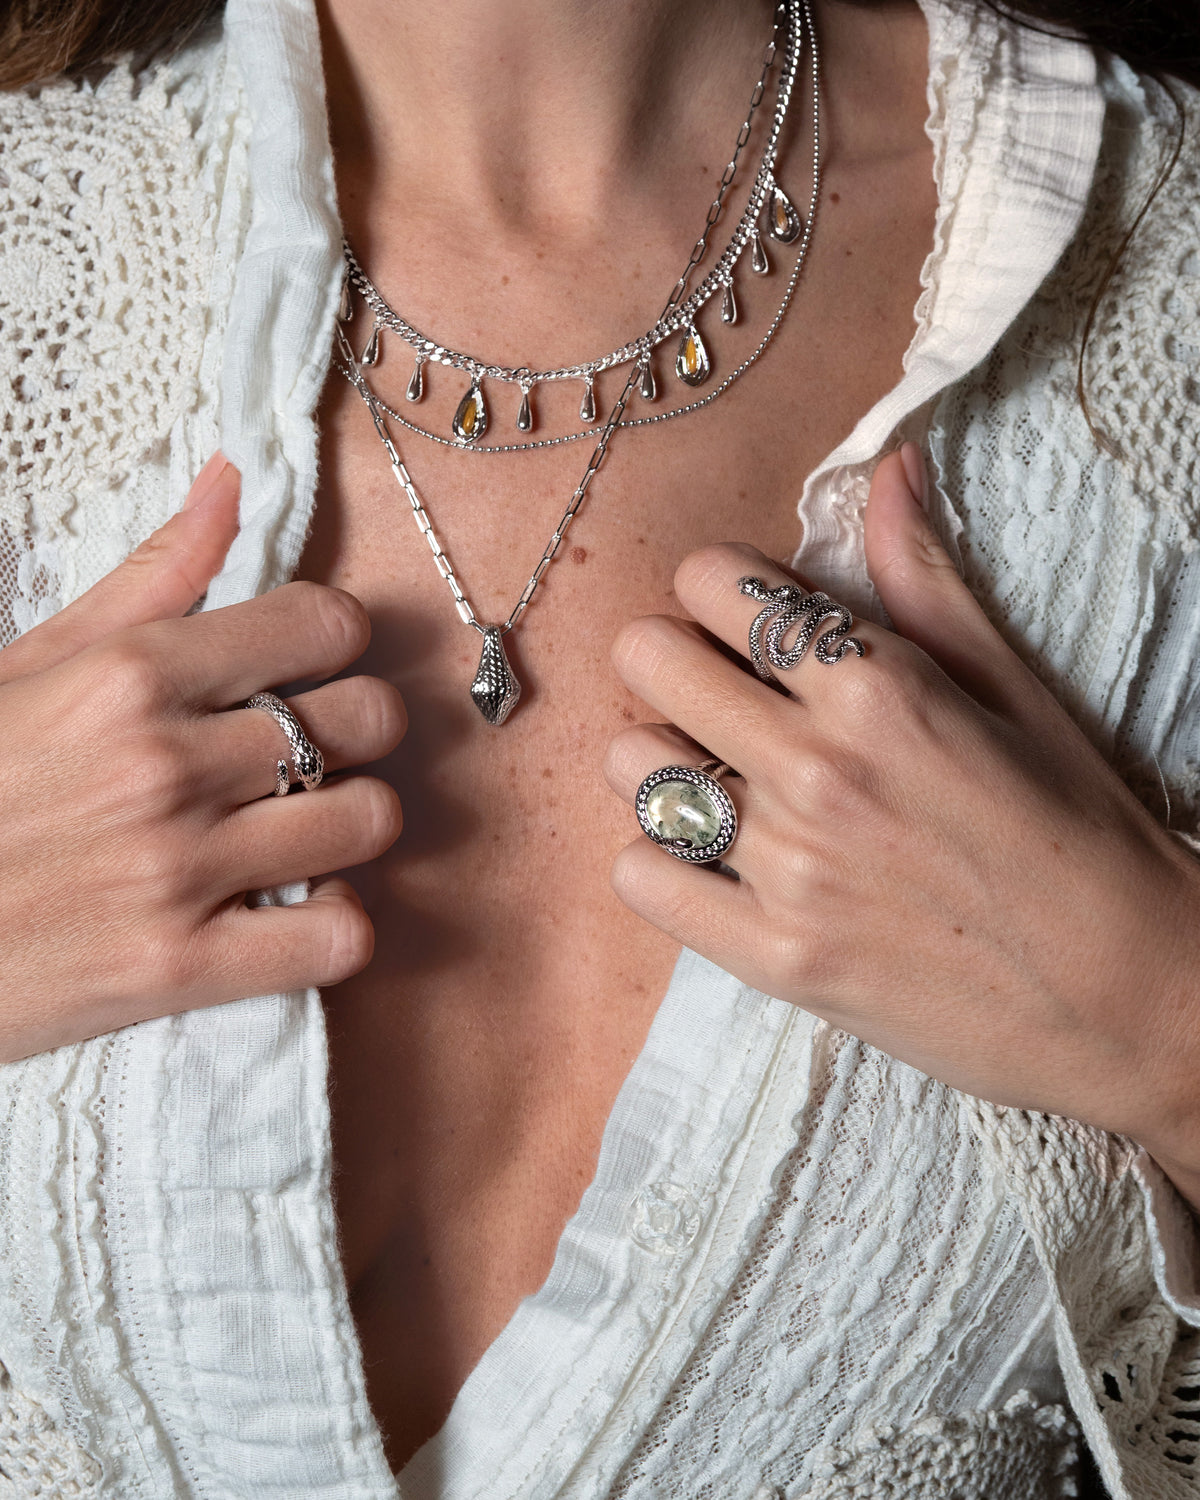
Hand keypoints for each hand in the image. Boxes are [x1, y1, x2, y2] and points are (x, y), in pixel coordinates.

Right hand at [0, 454, 404, 1062]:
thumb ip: (148, 578)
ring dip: (350, 823)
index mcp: (131, 674)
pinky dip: (335, 925)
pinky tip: (290, 909)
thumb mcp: (28, 663)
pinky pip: (340, 935)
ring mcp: (179, 869)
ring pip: (371, 819)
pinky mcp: (181, 968)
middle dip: (355, 729)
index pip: (327, 624)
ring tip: (301, 828)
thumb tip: (230, 480)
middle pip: (367, 719)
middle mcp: (167, 762)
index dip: (337, 642)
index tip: (310, 667)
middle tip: (310, 750)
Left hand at [606, 445, 1199, 1195]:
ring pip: (632, 767)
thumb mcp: (1014, 689)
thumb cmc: (1080, 831)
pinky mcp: (775, 960)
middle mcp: (819, 769)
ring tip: (721, 779)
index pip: (712, 582)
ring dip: (664, 761)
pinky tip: (711, 859)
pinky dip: (661, 862)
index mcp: (880, 687)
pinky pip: (639, 880)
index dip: (720, 591)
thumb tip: (887, 465)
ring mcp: (790, 870)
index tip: (746, 622)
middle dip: (674, 660)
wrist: (1128, 996)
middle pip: (648, 659)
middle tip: (718, 693)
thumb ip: (926, 579)